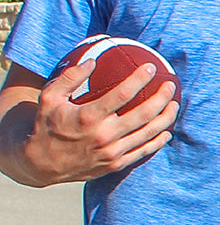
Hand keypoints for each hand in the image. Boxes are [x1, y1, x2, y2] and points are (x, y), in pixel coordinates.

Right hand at [20, 57, 177, 185]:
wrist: (40, 164)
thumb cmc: (46, 125)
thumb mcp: (49, 98)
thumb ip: (70, 77)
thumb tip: (93, 60)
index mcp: (88, 117)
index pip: (123, 94)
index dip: (140, 78)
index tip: (151, 68)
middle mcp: (103, 135)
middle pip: (144, 114)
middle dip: (161, 97)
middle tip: (170, 85)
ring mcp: (111, 152)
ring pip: (148, 133)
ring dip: (166, 118)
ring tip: (174, 104)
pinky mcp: (115, 164)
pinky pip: (143, 151)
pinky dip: (157, 141)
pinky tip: (166, 132)